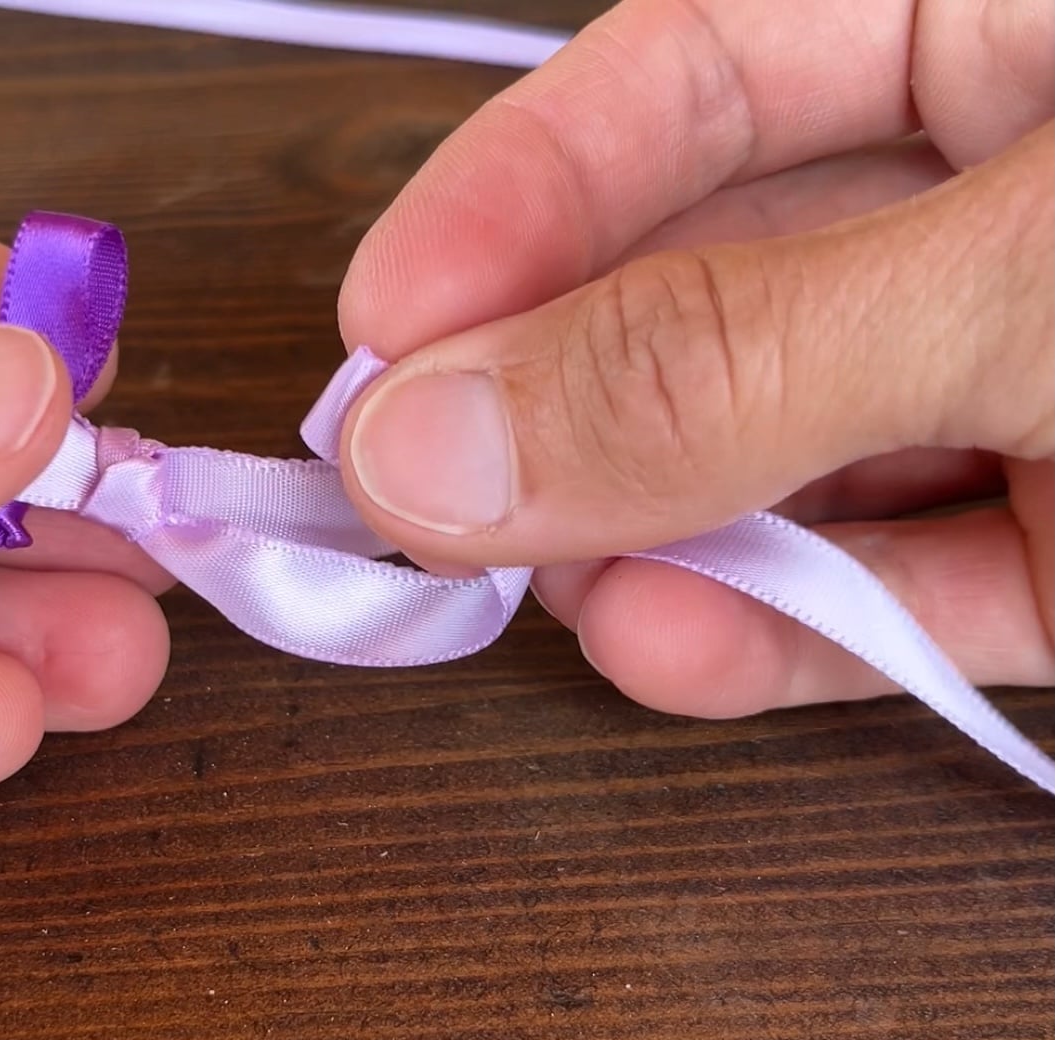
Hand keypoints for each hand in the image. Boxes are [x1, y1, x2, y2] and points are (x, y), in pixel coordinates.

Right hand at [336, 0, 1052, 718]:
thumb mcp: (1022, 290)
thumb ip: (725, 359)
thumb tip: (427, 440)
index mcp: (1015, 23)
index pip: (702, 70)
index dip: (524, 188)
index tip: (383, 329)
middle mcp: (995, 205)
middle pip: (713, 279)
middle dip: (562, 394)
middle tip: (424, 490)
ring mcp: (1027, 385)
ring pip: (782, 452)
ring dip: (652, 536)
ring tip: (547, 584)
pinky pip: (895, 586)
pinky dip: (783, 631)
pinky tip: (666, 645)